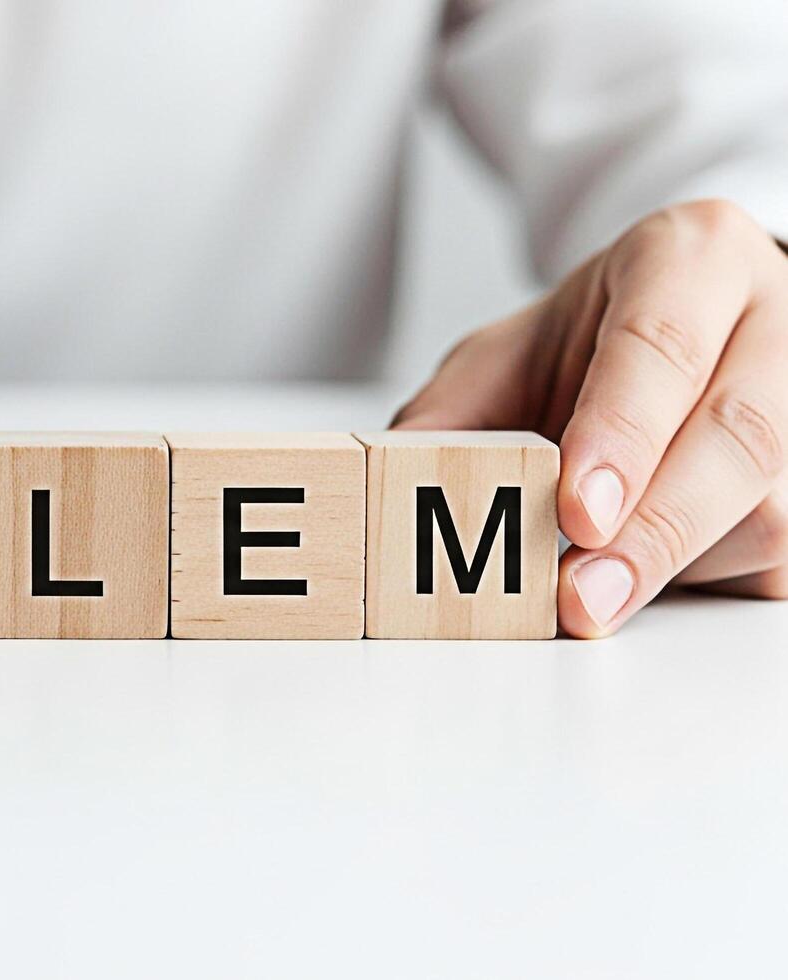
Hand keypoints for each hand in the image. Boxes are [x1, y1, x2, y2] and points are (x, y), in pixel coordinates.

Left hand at [395, 199, 786, 636]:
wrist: (672, 331)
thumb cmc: (587, 346)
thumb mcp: (505, 354)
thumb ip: (449, 416)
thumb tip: (389, 484)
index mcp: (692, 258)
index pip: (663, 346)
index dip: (622, 434)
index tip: (576, 508)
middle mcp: (772, 318)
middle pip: (738, 436)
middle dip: (653, 530)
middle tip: (579, 595)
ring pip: (770, 504)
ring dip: (674, 566)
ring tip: (587, 597)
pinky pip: (778, 553)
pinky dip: (701, 581)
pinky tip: (637, 585)